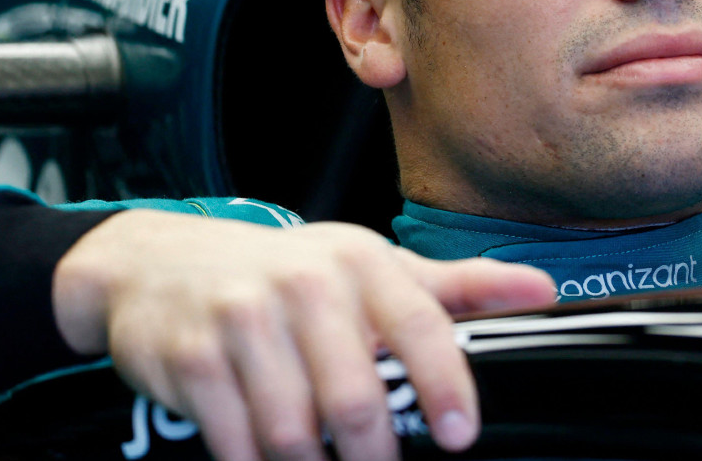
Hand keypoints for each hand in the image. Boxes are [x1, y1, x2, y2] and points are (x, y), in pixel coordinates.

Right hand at [51, 211, 554, 460]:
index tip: (458, 436)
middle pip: (354, 397)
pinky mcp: (190, 358)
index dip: (444, 384)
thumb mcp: (373, 266)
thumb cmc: (288, 272)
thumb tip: (543, 289)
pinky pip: (234, 441)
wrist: (159, 261)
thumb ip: (458, 286)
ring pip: (293, 431)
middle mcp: (303, 283)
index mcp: (360, 261)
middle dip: (374, 454)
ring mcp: (242, 319)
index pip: (418, 324)